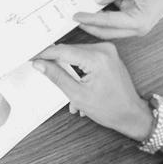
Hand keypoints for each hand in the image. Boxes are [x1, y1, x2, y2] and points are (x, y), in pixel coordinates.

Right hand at [33, 38, 153, 140]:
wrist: (131, 114)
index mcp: (97, 58)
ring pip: (76, 55)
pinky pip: (86, 58)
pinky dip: (78, 71)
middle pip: (69, 51)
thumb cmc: (110, 108)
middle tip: (42, 72)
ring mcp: (108, 51)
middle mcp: (104, 49)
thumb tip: (40, 64)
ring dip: (68, 71)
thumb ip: (56, 76)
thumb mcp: (77, 95)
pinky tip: (78, 87)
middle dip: (56, 64)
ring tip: (68, 90)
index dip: (44, 54)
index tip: (31, 57)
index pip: (62, 51)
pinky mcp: (108, 55)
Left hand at [67, 0, 162, 41]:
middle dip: (90, 26)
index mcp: (137, 21)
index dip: (89, 18)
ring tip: (83, 11)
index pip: (107, 22)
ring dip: (99, 21)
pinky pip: (119, 19)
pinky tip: (98, 6)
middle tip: (74, 18)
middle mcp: (137, 28)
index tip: (75, 15)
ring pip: (112, 27)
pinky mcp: (138, 20)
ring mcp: (138, 25)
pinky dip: (108, 15)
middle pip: (108, 31)